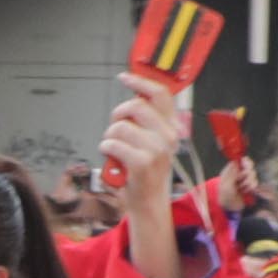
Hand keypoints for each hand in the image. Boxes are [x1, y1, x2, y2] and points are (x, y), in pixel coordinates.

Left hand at [90, 74, 182, 248]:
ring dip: (110, 137)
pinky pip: (112, 144)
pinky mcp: (142, 163)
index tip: (125, 77)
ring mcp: (157, 150)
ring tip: (115, 148)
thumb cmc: (146, 169)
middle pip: (135, 106)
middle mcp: (168, 136)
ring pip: (120, 127)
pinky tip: (112, 157)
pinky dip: (106, 149)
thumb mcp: (153, 140)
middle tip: (115, 128)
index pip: (160, 94)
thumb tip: (135, 95)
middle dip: (117, 115)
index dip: (140, 82)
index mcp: (172, 126)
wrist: (149, 200)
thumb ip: (147, 119)